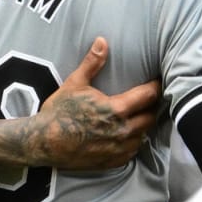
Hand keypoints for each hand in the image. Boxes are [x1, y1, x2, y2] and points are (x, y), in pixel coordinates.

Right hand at [34, 37, 159, 169]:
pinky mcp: (114, 161)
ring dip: (143, 124)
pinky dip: (133, 141)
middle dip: (152, 106)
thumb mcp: (74, 84)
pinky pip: (133, 150)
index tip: (158, 81)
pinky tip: (126, 134)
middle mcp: (123, 130)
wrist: (43, 143)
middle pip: (151, 116)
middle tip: (149, 99)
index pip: (149, 96)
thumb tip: (102, 41)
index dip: (156, 86)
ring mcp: (120, 148)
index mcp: (117, 109)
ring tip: (139, 116)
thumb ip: (93, 63)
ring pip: (144, 134)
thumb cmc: (58, 112)